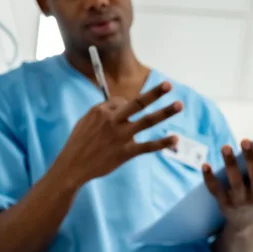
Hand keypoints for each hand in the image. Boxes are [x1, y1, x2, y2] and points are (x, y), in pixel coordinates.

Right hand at [54, 82, 181, 187]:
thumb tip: (121, 104)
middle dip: (154, 93)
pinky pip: (148, 146)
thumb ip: (104, 112)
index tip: (129, 112)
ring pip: (147, 121)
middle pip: (138, 103)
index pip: (123, 101)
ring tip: (179, 105)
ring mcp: (121, 136)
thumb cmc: (79, 143)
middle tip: (169, 85)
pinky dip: (162, 143)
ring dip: (165, 112)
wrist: (72, 166)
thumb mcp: (86, 121)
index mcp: (101, 111)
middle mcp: (113, 120)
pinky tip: (175, 139)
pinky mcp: (126, 152)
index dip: (128, 105)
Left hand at [204, 138, 252, 229]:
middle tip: (245, 140)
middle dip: (251, 158)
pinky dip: (210, 178)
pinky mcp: (225, 204)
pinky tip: (205, 165)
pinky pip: (216, 190)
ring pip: (236, 183)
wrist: (244, 222)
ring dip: (231, 164)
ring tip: (225, 147)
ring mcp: (241, 202)